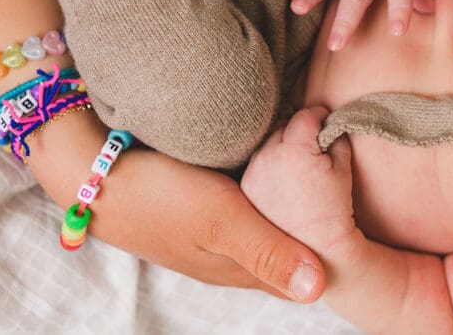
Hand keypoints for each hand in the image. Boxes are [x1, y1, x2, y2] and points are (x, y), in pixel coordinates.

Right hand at [25, 108, 326, 302]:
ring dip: (290, 203)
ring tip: (323, 171)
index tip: (360, 235)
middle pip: (282, 244)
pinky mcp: (194, 199)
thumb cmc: (160, 195)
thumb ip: (269, 252)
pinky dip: (265, 185)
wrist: (91, 168)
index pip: (295, 273)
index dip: (328, 256)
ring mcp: (207, 228)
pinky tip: (274, 163)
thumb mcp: (221, 222)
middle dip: (314, 225)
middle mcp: (224, 252)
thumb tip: (321, 289)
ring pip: (264, 219)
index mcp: (236, 266)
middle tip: (347, 189)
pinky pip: (243, 196)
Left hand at [241, 106, 357, 255]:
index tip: (326, 121)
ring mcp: (254, 172)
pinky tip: (282, 177)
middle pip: (283, 125)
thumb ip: (335, 137)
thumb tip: (328, 122)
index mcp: (295, 149)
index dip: (319, 116)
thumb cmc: (336, 208)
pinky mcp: (245, 186)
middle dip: (298, 129)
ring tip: (297, 161)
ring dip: (281, 144)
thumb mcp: (343, 168)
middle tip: (313, 143)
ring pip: (267, 142)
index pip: (306, 115)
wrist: (317, 248)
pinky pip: (257, 162)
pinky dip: (269, 162)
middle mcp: (268, 157)